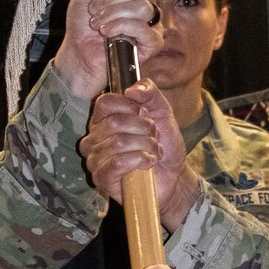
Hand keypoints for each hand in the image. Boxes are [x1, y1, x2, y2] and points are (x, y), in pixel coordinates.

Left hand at [54, 0, 162, 100]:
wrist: (79, 52)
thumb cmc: (84, 23)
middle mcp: (147, 5)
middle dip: (112, 0)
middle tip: (95, 12)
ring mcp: (152, 24)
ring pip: (143, 8)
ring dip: (113, 15)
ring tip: (99, 25)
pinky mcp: (153, 44)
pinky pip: (146, 30)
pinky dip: (122, 28)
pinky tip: (108, 33)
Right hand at [82, 82, 199, 224]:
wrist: (173, 176)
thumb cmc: (163, 145)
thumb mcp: (162, 112)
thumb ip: (150, 92)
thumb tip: (131, 90)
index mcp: (103, 119)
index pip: (104, 102)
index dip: (129, 106)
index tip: (145, 113)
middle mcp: (94, 137)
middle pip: (114, 122)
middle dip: (144, 128)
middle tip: (154, 137)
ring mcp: (95, 158)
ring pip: (118, 142)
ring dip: (145, 145)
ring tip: (154, 151)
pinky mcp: (101, 178)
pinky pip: (116, 163)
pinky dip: (139, 160)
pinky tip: (149, 163)